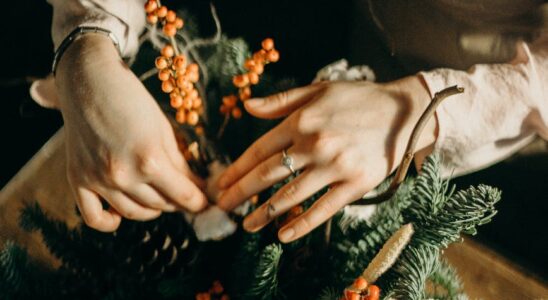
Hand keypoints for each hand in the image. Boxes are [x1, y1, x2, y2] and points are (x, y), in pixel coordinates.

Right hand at [56, 34, 206, 231]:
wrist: (89, 81)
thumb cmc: (132, 99)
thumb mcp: (163, 129)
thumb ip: (178, 162)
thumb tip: (195, 186)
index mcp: (150, 159)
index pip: (182, 195)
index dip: (198, 201)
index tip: (205, 203)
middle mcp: (123, 175)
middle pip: (160, 205)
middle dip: (178, 203)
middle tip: (184, 197)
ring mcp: (98, 180)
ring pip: (134, 213)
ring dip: (153, 211)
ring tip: (161, 201)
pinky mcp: (78, 179)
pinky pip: (93, 217)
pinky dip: (110, 223)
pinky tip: (120, 218)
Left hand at [217, 77, 435, 242]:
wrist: (405, 112)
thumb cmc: (358, 99)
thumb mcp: (318, 90)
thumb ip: (280, 101)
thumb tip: (246, 106)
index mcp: (302, 121)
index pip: (259, 150)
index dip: (237, 169)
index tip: (222, 183)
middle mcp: (315, 144)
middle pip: (268, 174)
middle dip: (241, 193)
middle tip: (223, 206)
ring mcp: (336, 166)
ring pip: (291, 195)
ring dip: (265, 213)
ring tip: (247, 226)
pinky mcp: (356, 184)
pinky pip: (323, 209)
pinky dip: (301, 224)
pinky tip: (282, 235)